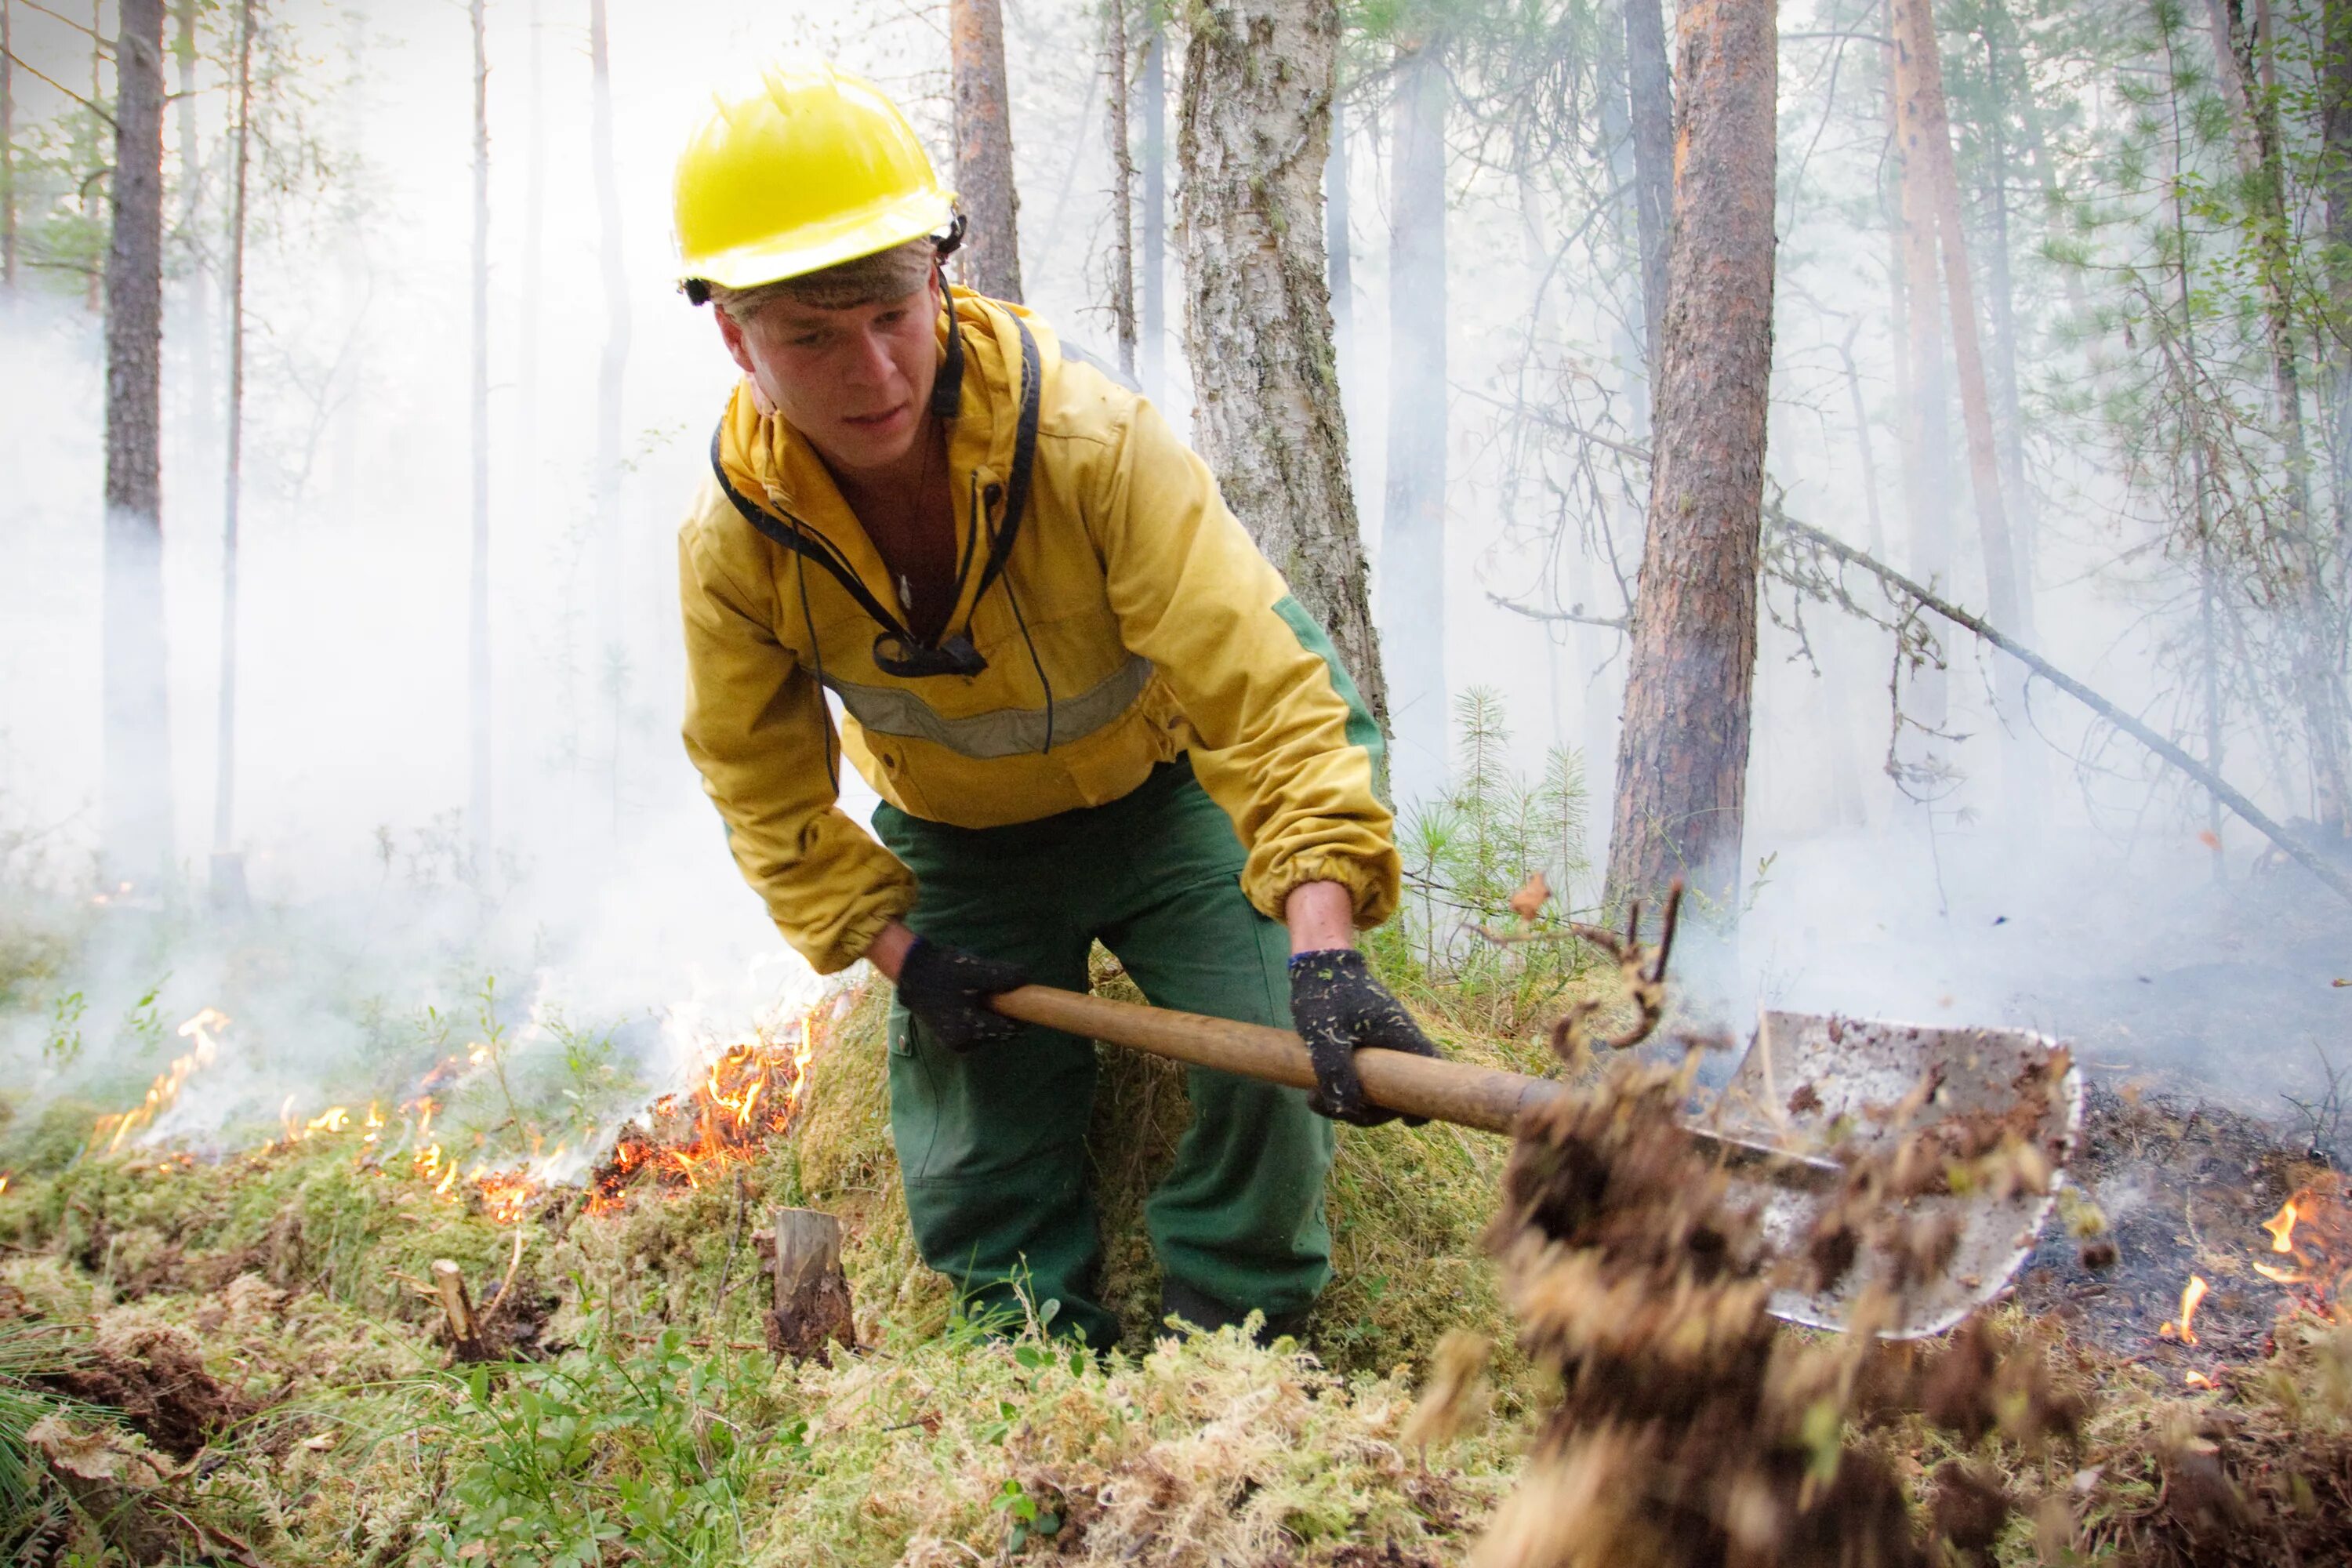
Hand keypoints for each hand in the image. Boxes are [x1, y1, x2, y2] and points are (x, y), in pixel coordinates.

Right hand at [896, 936, 1030, 1052]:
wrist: (911, 972)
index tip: (1026, 1000)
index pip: (1008, 1029)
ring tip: (983, 993)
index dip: (1021, 1015)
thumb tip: (1026, 979)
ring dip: (992, 1016)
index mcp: (969, 1030)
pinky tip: (972, 1000)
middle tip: (1002, 992)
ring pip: (987, 1032)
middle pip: (998, 1033)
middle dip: (1005, 1014)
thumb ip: (1003, 976)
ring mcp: (954, 1042)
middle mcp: (962, 1043)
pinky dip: (980, 1017)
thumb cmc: (943, 971)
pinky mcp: (948, 1037)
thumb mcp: (975, 970)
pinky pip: (975, 1030)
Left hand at [1287, 949, 1439, 1125]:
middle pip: (1396, 1092)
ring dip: (1349, 1100)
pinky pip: (1364, 1077)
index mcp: (1401, 1038)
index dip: (1423, 1102)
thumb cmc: (1326, 995)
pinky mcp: (1367, 1046)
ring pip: (1376, 1088)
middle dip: (1365, 1109)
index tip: (1404, 1119)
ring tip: (1313, 1097)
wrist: (1319, 962)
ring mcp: (1383, 1046)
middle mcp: (1398, 1044)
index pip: (1431, 1074)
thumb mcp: (1327, 1036)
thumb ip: (1337, 1074)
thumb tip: (1349, 1110)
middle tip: (1326, 1104)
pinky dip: (1345, 1087)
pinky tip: (1317, 1091)